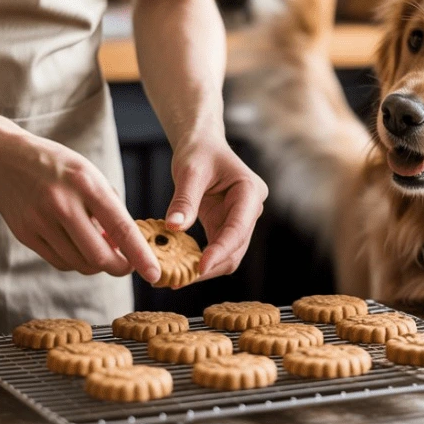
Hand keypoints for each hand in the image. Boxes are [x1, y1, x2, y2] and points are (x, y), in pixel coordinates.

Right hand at [0, 131, 160, 282]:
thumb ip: (110, 208)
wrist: (2, 158)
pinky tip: (77, 245)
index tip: (154, 274)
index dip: (140, 255)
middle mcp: (62, 204)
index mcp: (86, 184)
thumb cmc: (57, 166)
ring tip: (99, 245)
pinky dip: (75, 261)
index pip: (121, 228)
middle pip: (99, 256)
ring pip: (80, 264)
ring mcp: (40, 221)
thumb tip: (125, 247)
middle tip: (127, 264)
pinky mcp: (25, 234)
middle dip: (119, 267)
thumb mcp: (90, 174)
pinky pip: (60, 262)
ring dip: (96, 263)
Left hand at [166, 136, 267, 280]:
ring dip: (204, 268)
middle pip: (236, 248)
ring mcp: (240, 220)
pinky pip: (216, 249)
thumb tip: (174, 229)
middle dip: (210, 266)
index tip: (200, 267)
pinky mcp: (226, 226)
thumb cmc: (199, 151)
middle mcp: (249, 210)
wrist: (202, 144)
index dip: (220, 251)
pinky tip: (179, 267)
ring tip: (175, 278)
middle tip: (179, 280)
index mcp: (249, 192)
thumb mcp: (189, 171)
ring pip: (228, 255)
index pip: (238, 228)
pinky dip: (199, 260)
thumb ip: (184, 200)